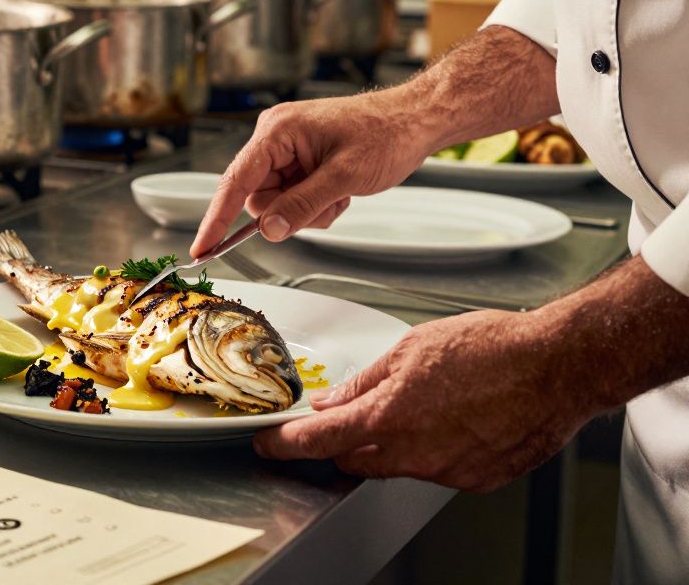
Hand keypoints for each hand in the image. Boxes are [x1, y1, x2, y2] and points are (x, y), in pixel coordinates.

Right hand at [191, 89, 436, 256]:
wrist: (415, 121)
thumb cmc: (386, 135)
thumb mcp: (344, 177)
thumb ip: (301, 205)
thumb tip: (269, 231)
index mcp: (277, 131)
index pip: (235, 181)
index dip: (216, 218)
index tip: (201, 248)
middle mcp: (275, 138)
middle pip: (258, 198)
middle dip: (289, 212)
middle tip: (326, 205)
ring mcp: (288, 150)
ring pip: (276, 203)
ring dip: (306, 210)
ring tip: (339, 195)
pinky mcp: (300, 161)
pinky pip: (292, 198)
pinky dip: (315, 204)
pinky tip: (340, 192)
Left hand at [253, 309, 591, 491]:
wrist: (559, 366)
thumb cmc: (494, 348)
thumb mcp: (411, 349)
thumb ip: (364, 382)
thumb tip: (331, 400)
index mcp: (388, 417)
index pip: (316, 441)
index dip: (284, 445)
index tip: (268, 444)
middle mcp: (413, 453)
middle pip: (353, 460)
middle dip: (342, 441)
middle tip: (349, 415)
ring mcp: (446, 471)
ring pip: (396, 464)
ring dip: (393, 442)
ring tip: (424, 404)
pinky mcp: (476, 479)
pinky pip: (437, 468)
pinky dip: (433, 449)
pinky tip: (454, 419)